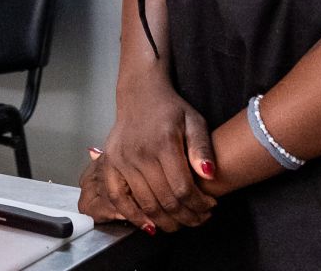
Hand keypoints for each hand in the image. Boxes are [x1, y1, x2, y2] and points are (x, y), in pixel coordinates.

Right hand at [81, 68, 216, 233]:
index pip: (183, 188)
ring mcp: (122, 160)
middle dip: (187, 217)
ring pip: (145, 204)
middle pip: (165, 200)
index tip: (210, 206)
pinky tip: (149, 225)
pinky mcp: (110, 164)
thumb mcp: (194, 122)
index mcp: (164, 143)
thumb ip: (202, 148)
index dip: (199, 204)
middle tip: (199, 219)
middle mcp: (140, 154)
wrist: (139, 94)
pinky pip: (118, 198)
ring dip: (166, 221)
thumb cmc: (170, 109)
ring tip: (180, 223)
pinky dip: (133, 216)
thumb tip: (210, 175)